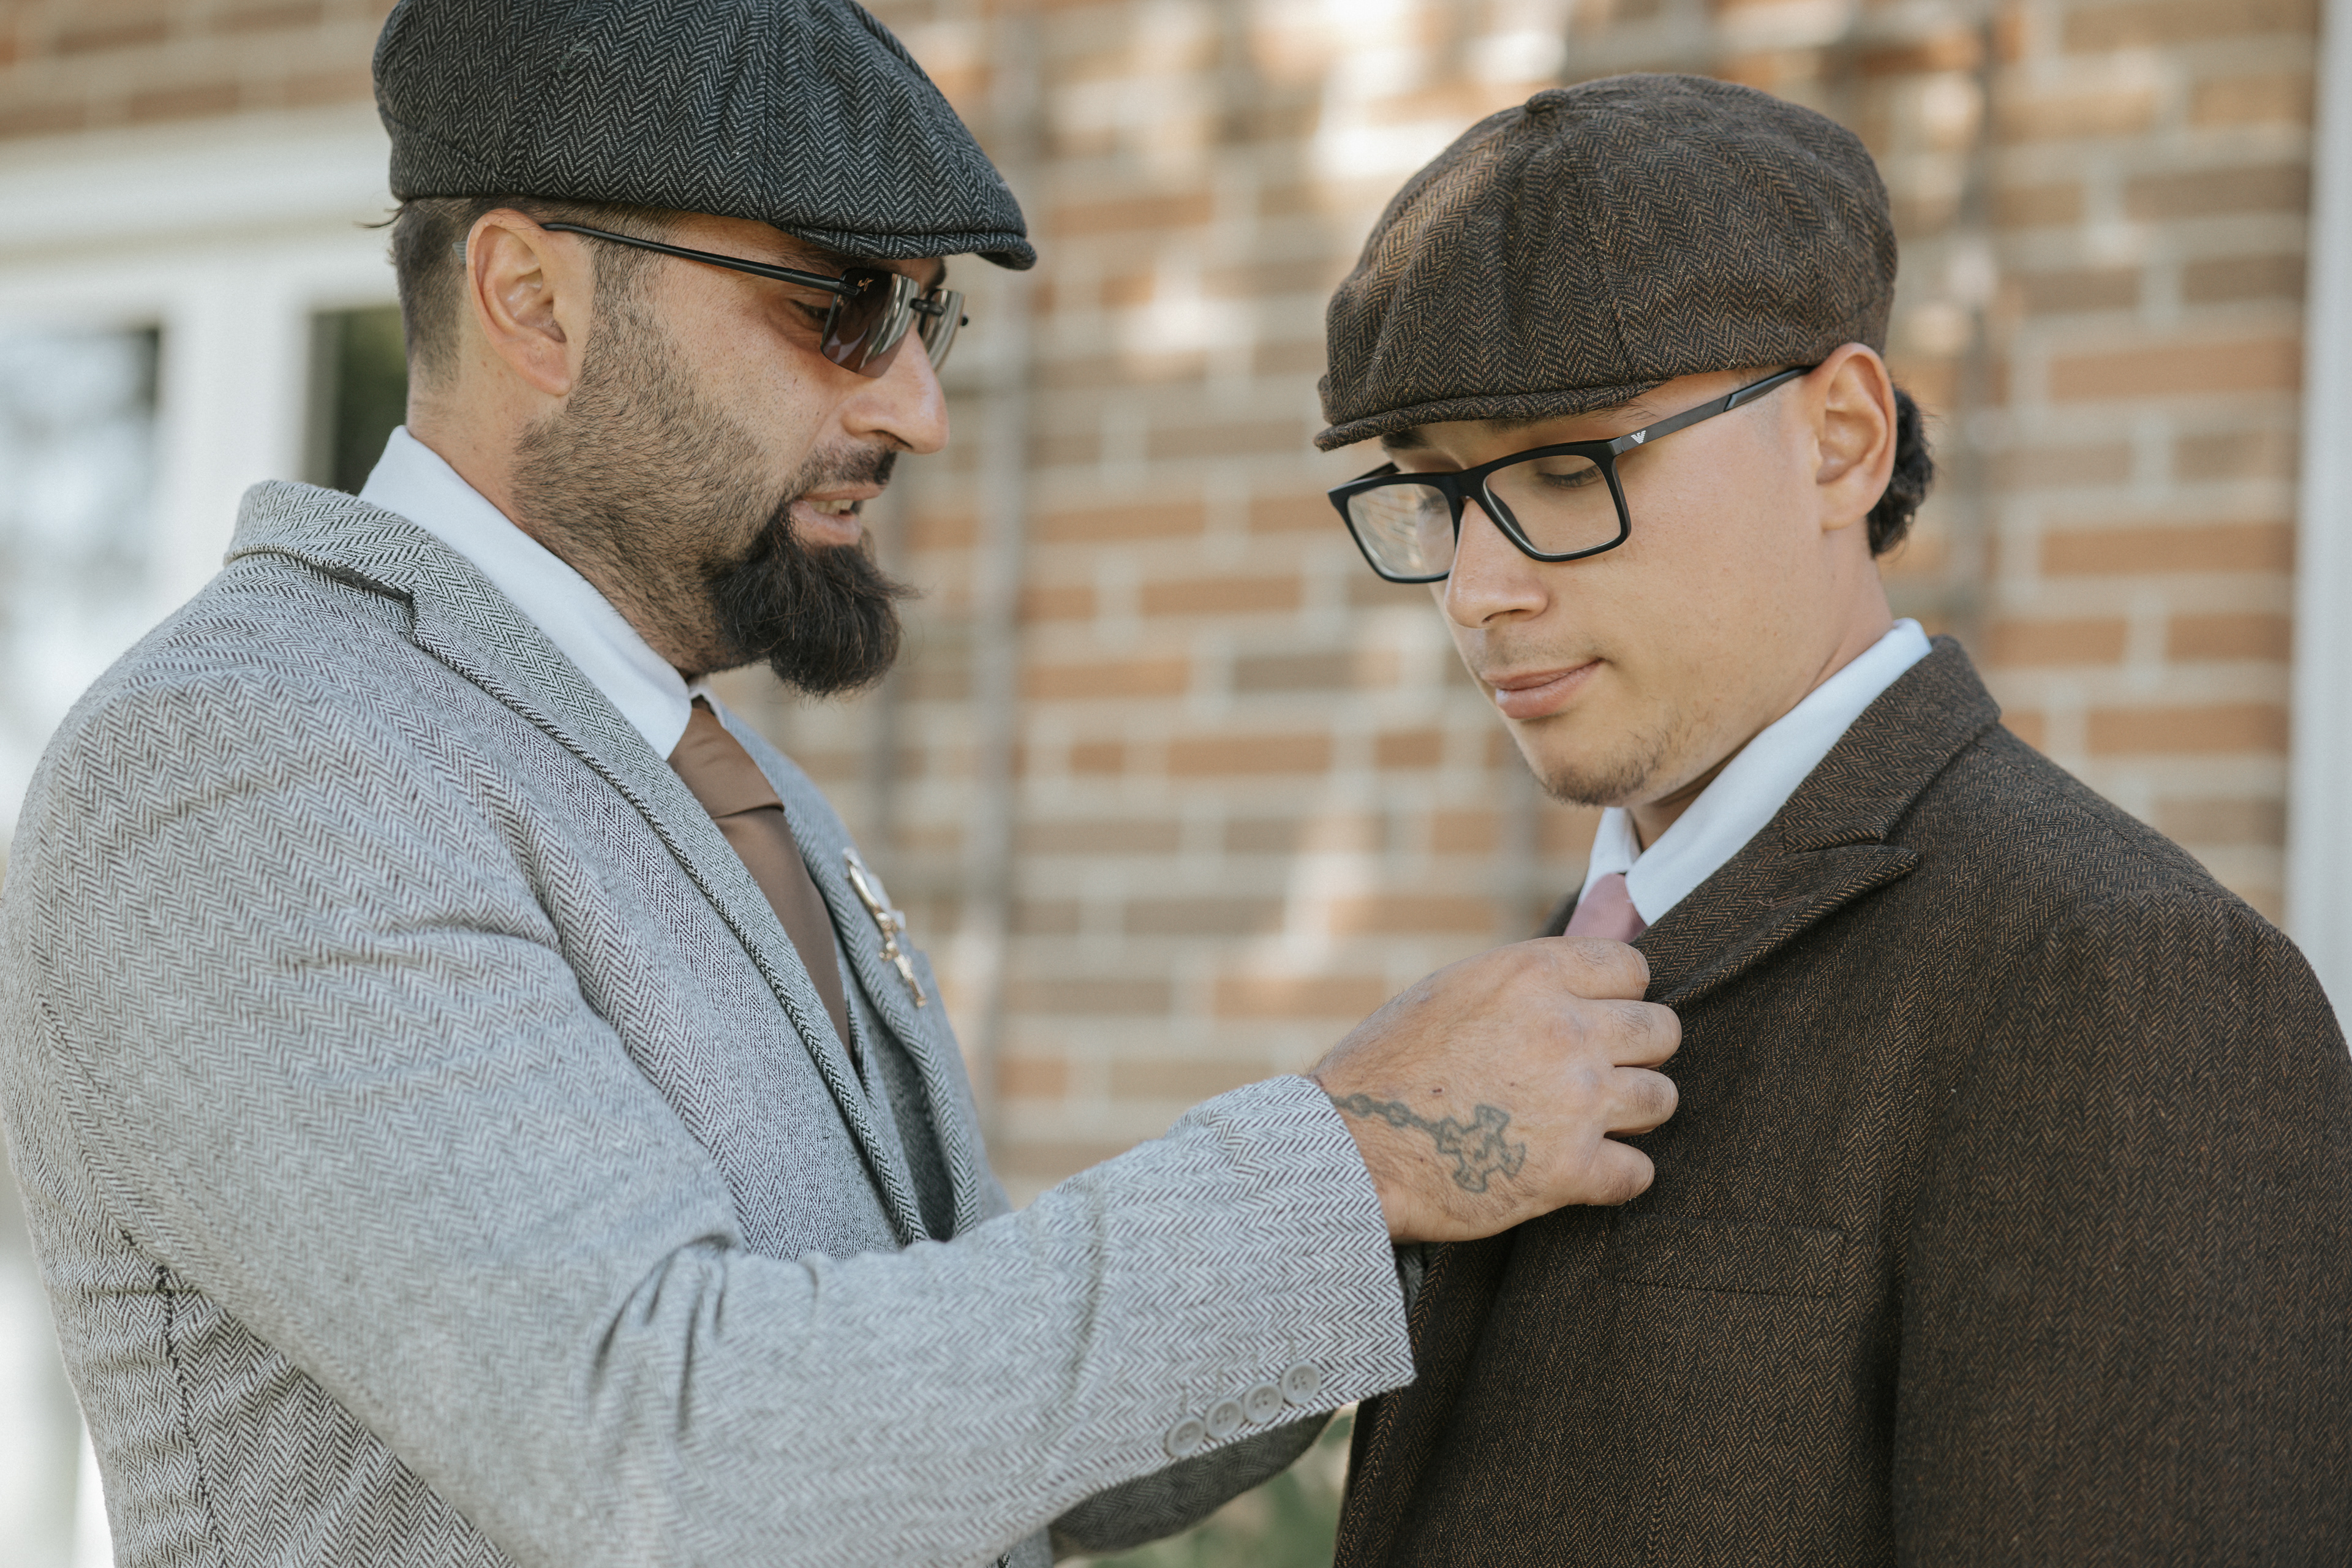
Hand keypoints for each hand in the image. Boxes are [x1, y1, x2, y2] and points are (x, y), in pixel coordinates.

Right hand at [1309, 938, 1678, 1241]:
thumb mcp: (1462, 987)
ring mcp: (1574, 1102)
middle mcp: (1565, 1030)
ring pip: (1663, 1098)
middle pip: (1662, 1031)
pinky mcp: (1571, 1172)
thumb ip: (1551, 958)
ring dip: (1630, 1112)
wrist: (1347, 1149)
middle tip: (1589, 1073)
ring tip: (1582, 1120)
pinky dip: (1613, 1177)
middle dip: (1634, 1052)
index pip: (1634, 969)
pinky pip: (1640, 1172)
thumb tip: (1625, 891)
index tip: (1586, 1021)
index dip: (1613, 999)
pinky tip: (1575, 1171)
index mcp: (1533, 974)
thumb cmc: (1393, 1062)